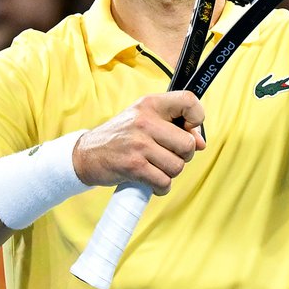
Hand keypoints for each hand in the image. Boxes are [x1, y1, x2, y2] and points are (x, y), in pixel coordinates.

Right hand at [73, 91, 206, 194]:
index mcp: (150, 104)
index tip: (188, 130)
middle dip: (183, 155)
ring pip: (178, 166)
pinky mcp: (134, 166)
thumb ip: (174, 126)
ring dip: (170, 172)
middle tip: (167, 154)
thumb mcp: (144, 120)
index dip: (197, 118)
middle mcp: (145, 121)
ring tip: (155, 167)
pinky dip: (161, 187)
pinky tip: (152, 181)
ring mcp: (139, 144)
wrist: (86, 155)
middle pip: (188, 144)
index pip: (189, 101)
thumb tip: (201, 144)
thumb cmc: (121, 137)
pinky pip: (164, 182)